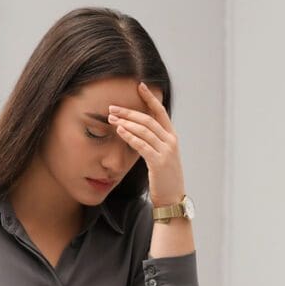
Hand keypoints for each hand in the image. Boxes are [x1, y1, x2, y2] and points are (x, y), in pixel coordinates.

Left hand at [108, 82, 185, 206]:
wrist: (172, 200)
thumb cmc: (164, 179)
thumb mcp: (162, 156)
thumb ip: (153, 142)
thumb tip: (137, 130)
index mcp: (172, 137)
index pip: (160, 112)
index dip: (150, 98)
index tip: (139, 85)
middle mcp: (171, 141)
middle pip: (148, 119)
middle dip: (129, 111)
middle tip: (112, 107)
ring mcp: (167, 151)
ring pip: (144, 130)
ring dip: (126, 122)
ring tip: (111, 118)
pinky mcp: (159, 162)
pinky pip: (142, 145)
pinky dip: (130, 136)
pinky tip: (119, 130)